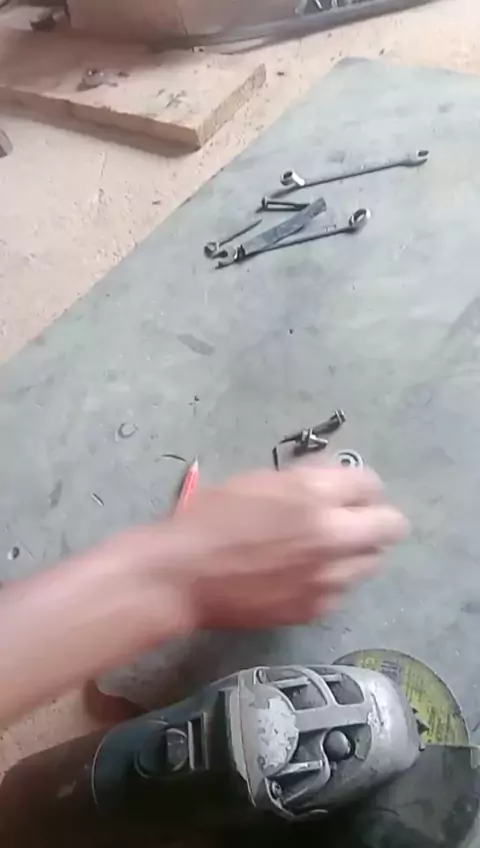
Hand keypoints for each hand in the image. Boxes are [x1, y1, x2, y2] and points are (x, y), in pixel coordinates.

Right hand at [132, 465, 407, 628]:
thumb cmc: (210, 518)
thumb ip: (305, 480)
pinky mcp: (316, 609)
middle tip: (350, 522)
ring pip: (371, 562)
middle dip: (375, 520)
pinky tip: (300, 577)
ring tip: (321, 552)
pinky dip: (330, 581)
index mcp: (315, 495)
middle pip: (392, 526)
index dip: (359, 488)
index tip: (347, 494)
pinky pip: (343, 590)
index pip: (372, 484)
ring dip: (354, 553)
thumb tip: (334, 481)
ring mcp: (328, 578)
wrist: (182, 575)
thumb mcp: (258, 480)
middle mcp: (332, 536)